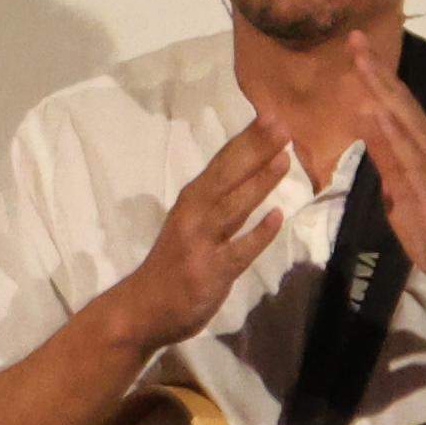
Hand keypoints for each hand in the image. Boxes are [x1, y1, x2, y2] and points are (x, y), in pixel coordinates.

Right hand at [102, 115, 287, 352]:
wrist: (142, 310)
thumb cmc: (170, 266)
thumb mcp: (190, 226)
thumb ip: (219, 204)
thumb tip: (255, 175)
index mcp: (190, 202)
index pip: (221, 164)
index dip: (246, 140)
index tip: (271, 114)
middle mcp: (193, 216)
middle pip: (225, 178)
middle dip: (253, 150)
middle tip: (280, 124)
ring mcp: (200, 244)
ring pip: (232, 207)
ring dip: (258, 182)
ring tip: (284, 158)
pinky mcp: (210, 272)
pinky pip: (238, 251)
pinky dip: (256, 235)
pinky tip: (277, 218)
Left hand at [349, 37, 425, 369]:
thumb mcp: (399, 194)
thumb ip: (387, 162)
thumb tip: (369, 132)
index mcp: (422, 153)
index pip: (394, 108)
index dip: (374, 78)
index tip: (352, 49)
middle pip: (400, 105)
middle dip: (376, 72)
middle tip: (353, 38)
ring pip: (406, 124)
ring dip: (383, 92)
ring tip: (361, 62)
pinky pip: (411, 160)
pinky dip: (394, 134)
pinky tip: (378, 114)